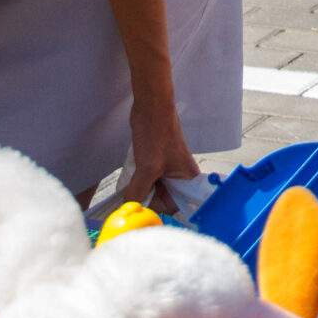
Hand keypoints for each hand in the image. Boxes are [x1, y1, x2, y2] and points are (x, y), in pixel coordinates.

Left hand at [129, 94, 199, 208]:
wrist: (151, 108)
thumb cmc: (156, 133)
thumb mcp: (147, 168)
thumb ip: (138, 192)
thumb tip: (128, 208)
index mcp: (188, 179)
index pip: (174, 206)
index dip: (156, 208)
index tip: (141, 206)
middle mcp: (181, 177)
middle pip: (162, 200)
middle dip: (146, 197)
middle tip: (134, 189)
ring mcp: (168, 171)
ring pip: (152, 190)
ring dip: (140, 188)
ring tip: (135, 176)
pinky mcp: (157, 164)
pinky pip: (147, 180)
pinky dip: (138, 180)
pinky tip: (133, 172)